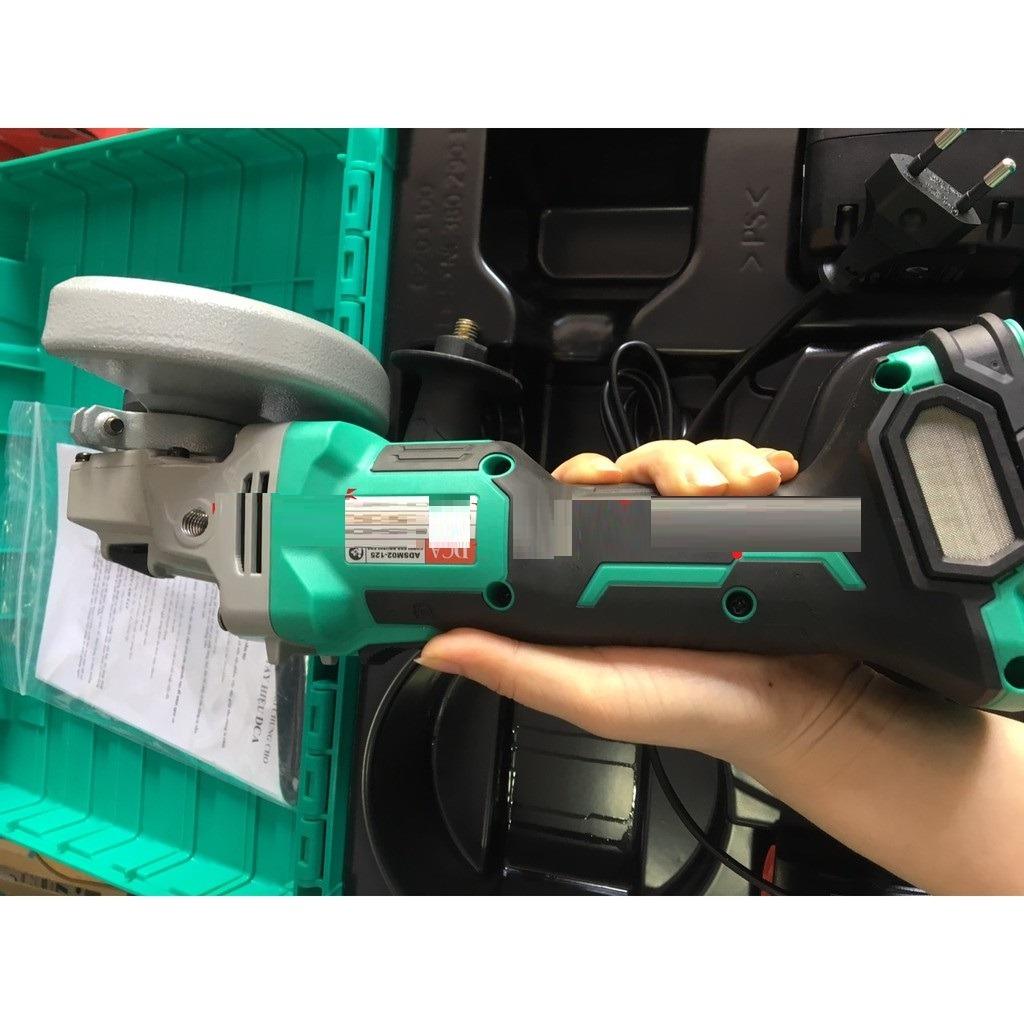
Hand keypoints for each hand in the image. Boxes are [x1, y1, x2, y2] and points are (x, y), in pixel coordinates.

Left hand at [417, 439, 859, 772]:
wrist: (791, 711)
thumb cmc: (686, 707)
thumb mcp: (589, 695)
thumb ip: (516, 669)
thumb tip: (436, 644)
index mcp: (588, 582)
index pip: (564, 503)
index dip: (576, 476)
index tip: (595, 475)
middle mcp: (634, 550)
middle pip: (632, 468)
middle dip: (664, 465)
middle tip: (693, 491)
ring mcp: (690, 535)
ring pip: (687, 460)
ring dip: (715, 463)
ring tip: (743, 492)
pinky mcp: (740, 525)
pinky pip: (740, 469)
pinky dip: (754, 461)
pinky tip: (770, 476)